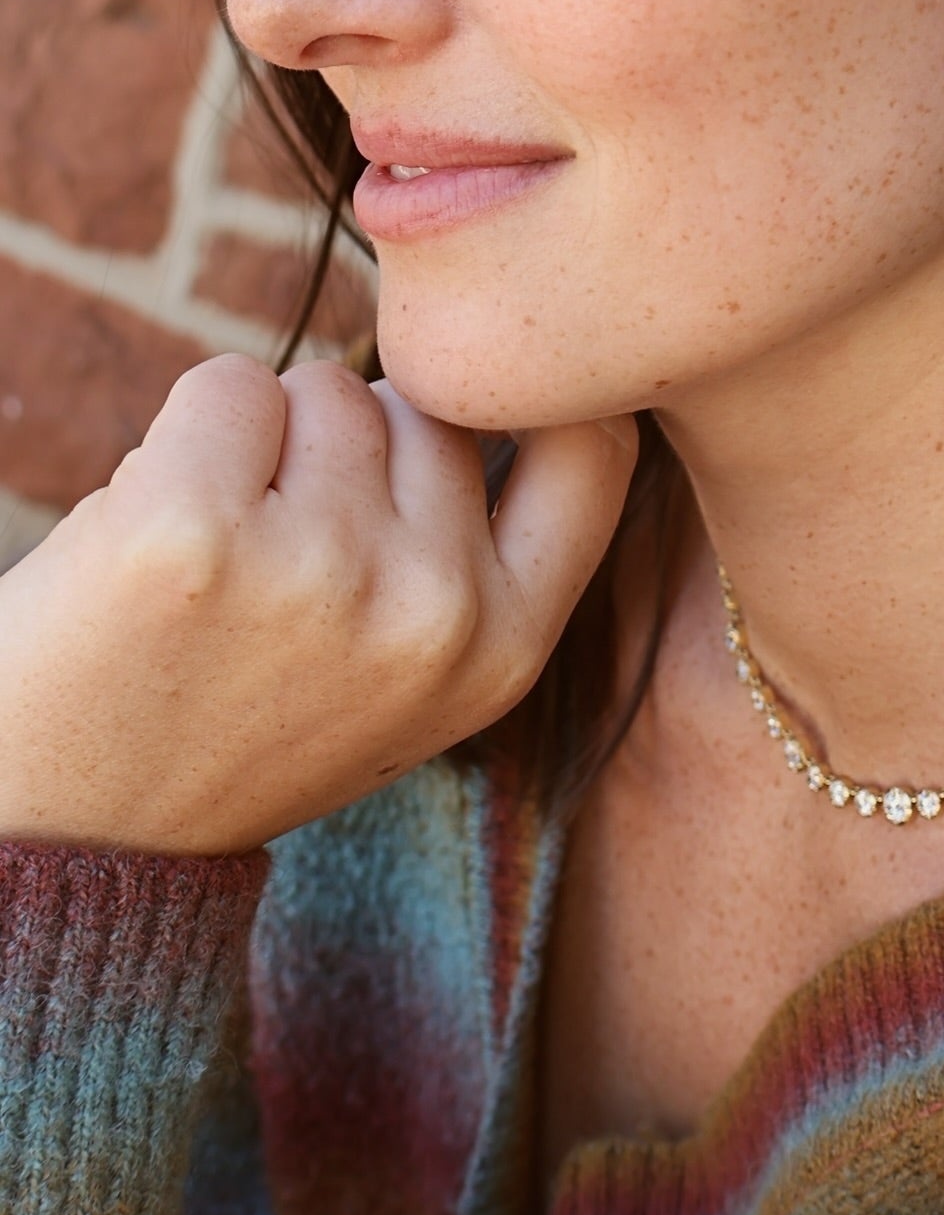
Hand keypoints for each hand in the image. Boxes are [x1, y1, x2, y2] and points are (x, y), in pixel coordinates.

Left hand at [0, 356, 636, 854]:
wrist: (77, 838)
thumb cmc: (248, 724)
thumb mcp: (417, 677)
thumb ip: (480, 552)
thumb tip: (498, 376)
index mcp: (504, 650)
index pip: (595, 450)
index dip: (538, 402)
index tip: (477, 414)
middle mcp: (429, 609)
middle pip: (424, 406)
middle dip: (355, 442)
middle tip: (289, 555)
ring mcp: (315, 565)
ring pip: (324, 387)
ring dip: (266, 442)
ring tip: (224, 557)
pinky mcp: (189, 527)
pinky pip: (226, 383)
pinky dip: (185, 433)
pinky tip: (163, 533)